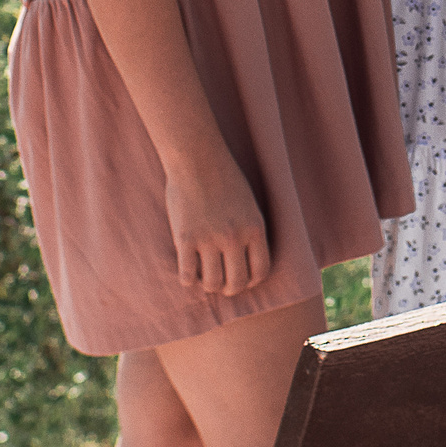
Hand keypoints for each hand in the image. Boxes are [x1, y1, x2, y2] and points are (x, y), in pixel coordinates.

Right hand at [165, 154, 270, 293]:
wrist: (198, 158)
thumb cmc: (225, 178)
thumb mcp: (249, 204)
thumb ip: (249, 232)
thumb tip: (245, 260)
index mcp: (255, 228)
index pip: (261, 271)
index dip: (252, 281)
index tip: (243, 279)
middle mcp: (234, 237)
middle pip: (237, 283)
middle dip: (230, 289)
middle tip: (222, 284)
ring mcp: (208, 239)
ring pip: (212, 284)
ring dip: (209, 286)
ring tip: (205, 278)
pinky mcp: (185, 238)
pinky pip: (187, 275)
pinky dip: (188, 279)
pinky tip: (188, 271)